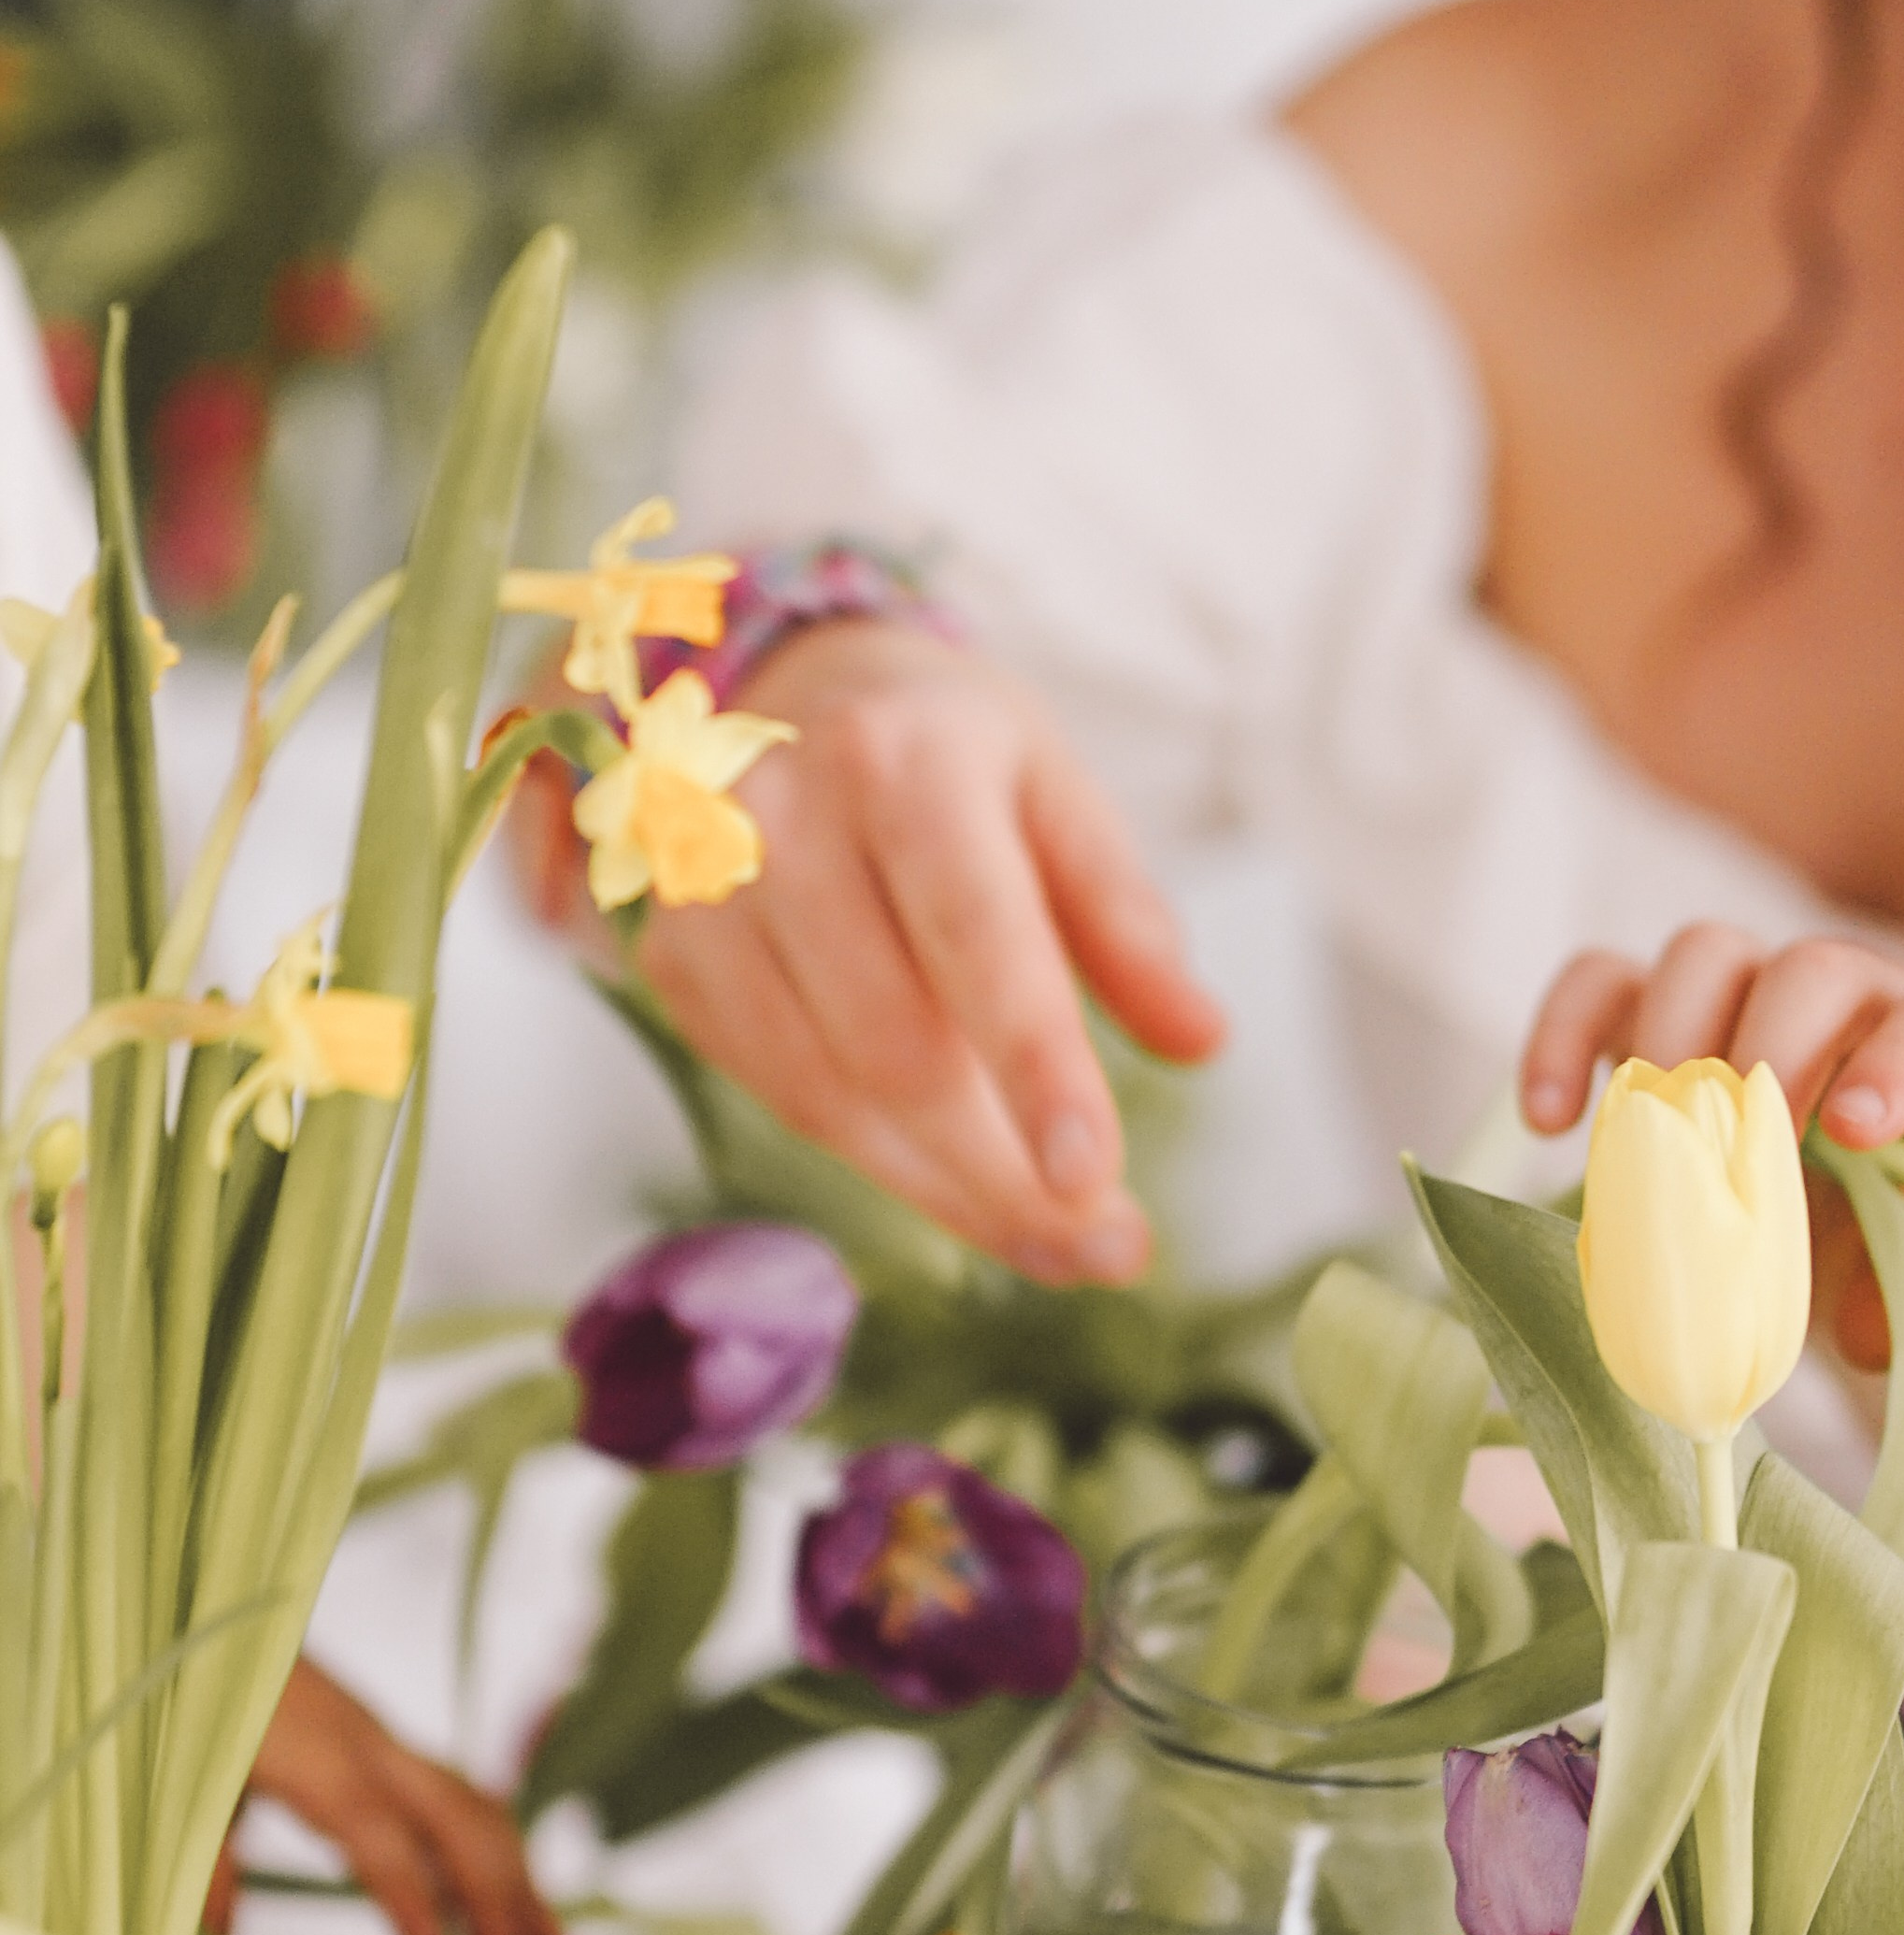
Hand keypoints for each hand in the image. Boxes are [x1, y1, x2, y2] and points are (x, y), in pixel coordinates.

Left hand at [204, 1657, 566, 1934]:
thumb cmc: (195, 1706)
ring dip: (520, 1882)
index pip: (374, 1832)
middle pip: (452, 1820)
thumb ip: (206, 1862)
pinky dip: (502, 1851)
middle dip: (495, 1897)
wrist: (216, 1620)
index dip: (406, 1891)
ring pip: (475, 1809)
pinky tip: (524, 1904)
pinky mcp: (394, 1747)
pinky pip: (466, 1797)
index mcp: (312, 1760)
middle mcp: (367, 1749)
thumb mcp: (187, 1784)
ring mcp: (389, 1744)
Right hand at [507, 620, 1225, 1283]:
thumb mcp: (1055, 794)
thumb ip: (1126, 918)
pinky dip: (875, 1156)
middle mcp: (784, 818)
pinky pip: (777, 1094)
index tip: (1095, 1184)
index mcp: (906, 760)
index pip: (977, 937)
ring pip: (827, 1096)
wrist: (777, 688)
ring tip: (1052, 1231)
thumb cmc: (947, 755)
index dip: (1034, 1069)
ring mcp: (705, 894)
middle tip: (1110, 1246)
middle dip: (1007, 1175)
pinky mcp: (669, 958)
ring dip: (947, 1189)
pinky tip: (951, 1172)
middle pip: (896, 1048)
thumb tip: (1202, 1040)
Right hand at [1521, 923, 1903, 1367]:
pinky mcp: (1658, 1011)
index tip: (1852, 1133)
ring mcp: (1751, 995)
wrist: (1842, 1242)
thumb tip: (1854, 1317)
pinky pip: (1598, 983)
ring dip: (1670, 1036)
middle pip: (1813, 967)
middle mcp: (1857, 1000)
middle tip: (1735, 1145)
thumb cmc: (1898, 1245)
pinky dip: (1564, 1038)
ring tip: (1648, 1139)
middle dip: (1770, 1050)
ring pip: (1706, 953)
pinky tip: (1548, 1122)